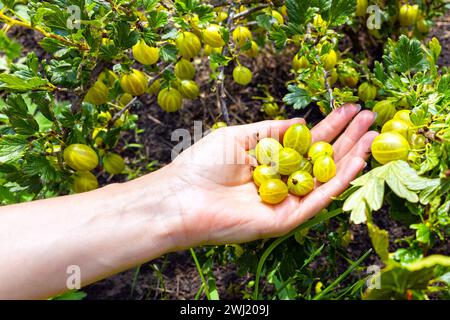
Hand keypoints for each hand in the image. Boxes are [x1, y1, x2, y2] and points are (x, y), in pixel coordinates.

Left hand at [164, 104, 377, 247]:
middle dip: (348, 137)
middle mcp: (282, 180)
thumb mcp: (239, 136)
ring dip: (352, 156)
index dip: (329, 125)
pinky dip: (339, 180)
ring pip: (325, 178)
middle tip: (372, 117)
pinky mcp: (286, 219)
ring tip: (374, 134)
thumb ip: (271, 130)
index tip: (350, 107)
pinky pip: (317, 198)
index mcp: (270, 160)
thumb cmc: (202, 164)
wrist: (181, 197)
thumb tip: (301, 122)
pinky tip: (357, 159)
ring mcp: (286, 200)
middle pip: (322, 158)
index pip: (307, 142)